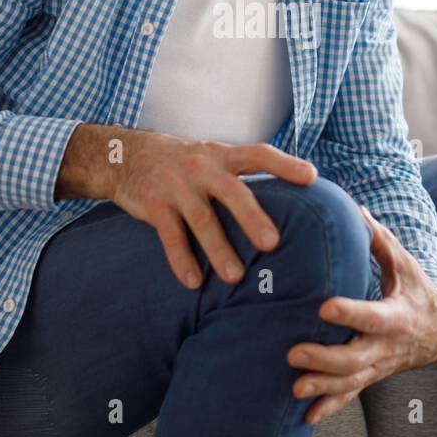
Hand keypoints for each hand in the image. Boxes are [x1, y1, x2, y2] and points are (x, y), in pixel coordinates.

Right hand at [108, 130, 317, 288]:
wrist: (124, 155)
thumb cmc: (182, 162)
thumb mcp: (210, 156)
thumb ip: (239, 174)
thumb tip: (285, 199)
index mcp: (222, 155)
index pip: (259, 154)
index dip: (285, 164)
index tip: (312, 177)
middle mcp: (202, 167)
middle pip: (232, 192)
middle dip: (252, 218)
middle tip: (272, 244)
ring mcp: (177, 186)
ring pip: (202, 220)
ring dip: (219, 250)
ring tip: (236, 277)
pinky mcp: (154, 204)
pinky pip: (171, 236)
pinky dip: (182, 260)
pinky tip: (194, 282)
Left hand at [287, 205, 436, 425]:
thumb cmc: (415, 291)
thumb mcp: (404, 265)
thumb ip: (379, 240)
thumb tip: (356, 209)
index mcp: (396, 315)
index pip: (372, 315)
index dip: (350, 313)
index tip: (325, 307)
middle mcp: (386, 345)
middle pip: (356, 358)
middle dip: (326, 358)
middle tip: (294, 353)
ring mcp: (378, 365)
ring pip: (351, 381)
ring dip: (323, 386)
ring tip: (295, 387)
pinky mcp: (370, 376)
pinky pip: (350, 395)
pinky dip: (330, 407)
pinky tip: (307, 417)